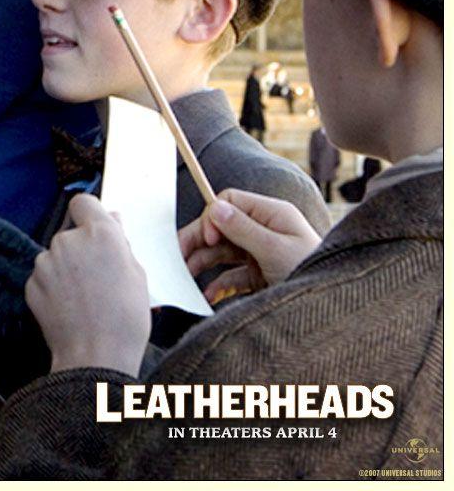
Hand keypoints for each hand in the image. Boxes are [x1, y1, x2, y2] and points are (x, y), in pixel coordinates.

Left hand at [25, 194, 149, 376]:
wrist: (96, 357)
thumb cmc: (125, 320)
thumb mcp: (138, 276)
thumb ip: (121, 244)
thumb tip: (112, 222)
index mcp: (100, 234)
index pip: (83, 202)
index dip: (89, 213)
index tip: (94, 226)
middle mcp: (68, 241)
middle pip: (71, 233)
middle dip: (81, 248)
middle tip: (99, 275)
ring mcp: (46, 261)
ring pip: (57, 256)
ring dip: (67, 269)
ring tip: (86, 297)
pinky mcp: (31, 282)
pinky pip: (45, 277)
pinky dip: (54, 287)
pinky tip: (70, 307)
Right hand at [179, 188, 322, 303]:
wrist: (332, 309)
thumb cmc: (311, 272)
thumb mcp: (276, 249)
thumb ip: (243, 229)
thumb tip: (215, 208)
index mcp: (272, 214)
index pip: (230, 202)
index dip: (213, 217)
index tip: (209, 239)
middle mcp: (264, 229)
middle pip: (221, 227)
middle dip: (199, 240)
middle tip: (178, 256)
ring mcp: (260, 252)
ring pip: (222, 251)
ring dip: (203, 262)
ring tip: (187, 277)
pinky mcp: (259, 274)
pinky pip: (231, 274)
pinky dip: (218, 283)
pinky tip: (209, 294)